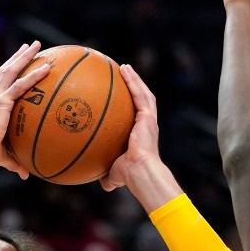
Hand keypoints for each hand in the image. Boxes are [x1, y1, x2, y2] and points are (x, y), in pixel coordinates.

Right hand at [0, 41, 51, 176]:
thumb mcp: (4, 157)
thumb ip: (16, 162)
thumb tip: (26, 175)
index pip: (0, 83)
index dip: (10, 70)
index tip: (18, 61)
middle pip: (5, 70)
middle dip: (18, 56)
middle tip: (30, 46)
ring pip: (11, 71)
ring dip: (24, 57)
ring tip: (36, 45)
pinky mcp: (1, 103)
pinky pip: (20, 86)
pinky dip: (33, 76)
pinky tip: (46, 69)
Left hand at [99, 64, 160, 191]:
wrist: (140, 172)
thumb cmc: (129, 176)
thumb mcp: (114, 174)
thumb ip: (108, 175)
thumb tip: (100, 182)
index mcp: (140, 135)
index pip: (136, 116)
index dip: (131, 105)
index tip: (121, 97)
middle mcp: (147, 125)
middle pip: (142, 100)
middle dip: (134, 87)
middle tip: (123, 76)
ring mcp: (149, 120)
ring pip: (143, 93)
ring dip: (134, 79)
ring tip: (125, 68)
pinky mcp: (148, 116)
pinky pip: (140, 94)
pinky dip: (133, 81)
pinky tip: (125, 69)